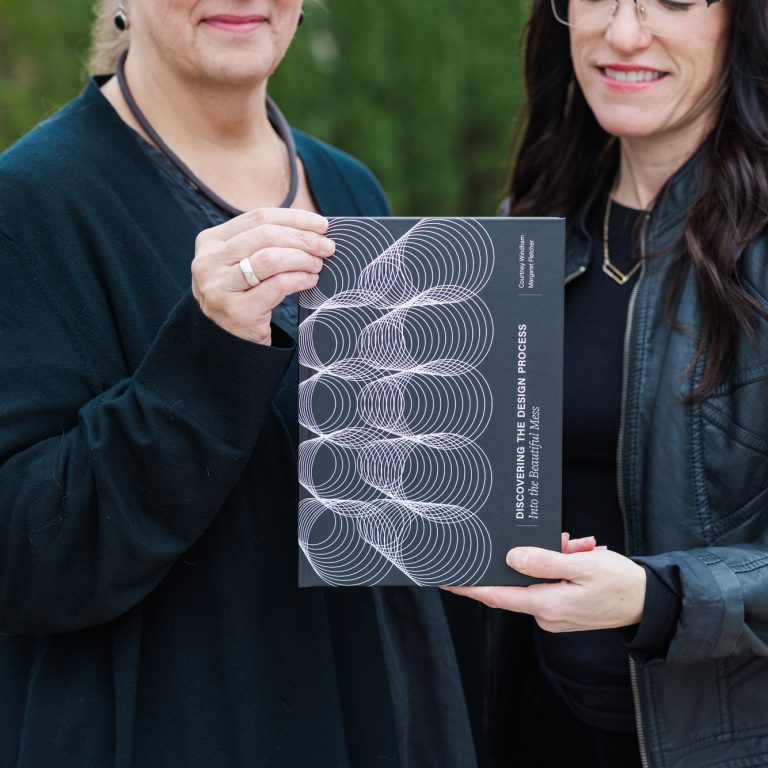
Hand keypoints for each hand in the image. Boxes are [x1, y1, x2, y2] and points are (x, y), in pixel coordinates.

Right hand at [191, 207, 333, 344]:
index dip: (294, 218)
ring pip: (270, 259)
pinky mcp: (236, 311)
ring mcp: (219, 288)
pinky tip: (310, 280)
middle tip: (327, 246)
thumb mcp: (243, 263)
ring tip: (317, 265)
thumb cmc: (244, 295)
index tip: (321, 224)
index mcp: (209, 241)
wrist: (229, 342)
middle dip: (303, 238)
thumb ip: (266, 243)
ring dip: (302, 259)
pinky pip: (277, 286)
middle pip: (266, 236)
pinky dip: (299, 279)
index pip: (258, 218)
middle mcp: (208, 262)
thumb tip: (313, 228)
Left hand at [443, 540, 645, 632]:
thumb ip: (545, 561)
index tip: (446, 579)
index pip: (497, 595)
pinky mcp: (562, 609)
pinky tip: (582, 554)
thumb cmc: (619, 583)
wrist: (650, 602)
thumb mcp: (583, 565)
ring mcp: (554, 614)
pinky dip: (561, 565)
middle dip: (529, 556)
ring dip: (553, 557)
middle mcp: (546, 614)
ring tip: (583, 548)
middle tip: (565, 542)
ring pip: (536, 578)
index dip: (469, 587)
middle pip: (519, 580)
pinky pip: (550, 582)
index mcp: (548, 605)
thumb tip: (512, 557)